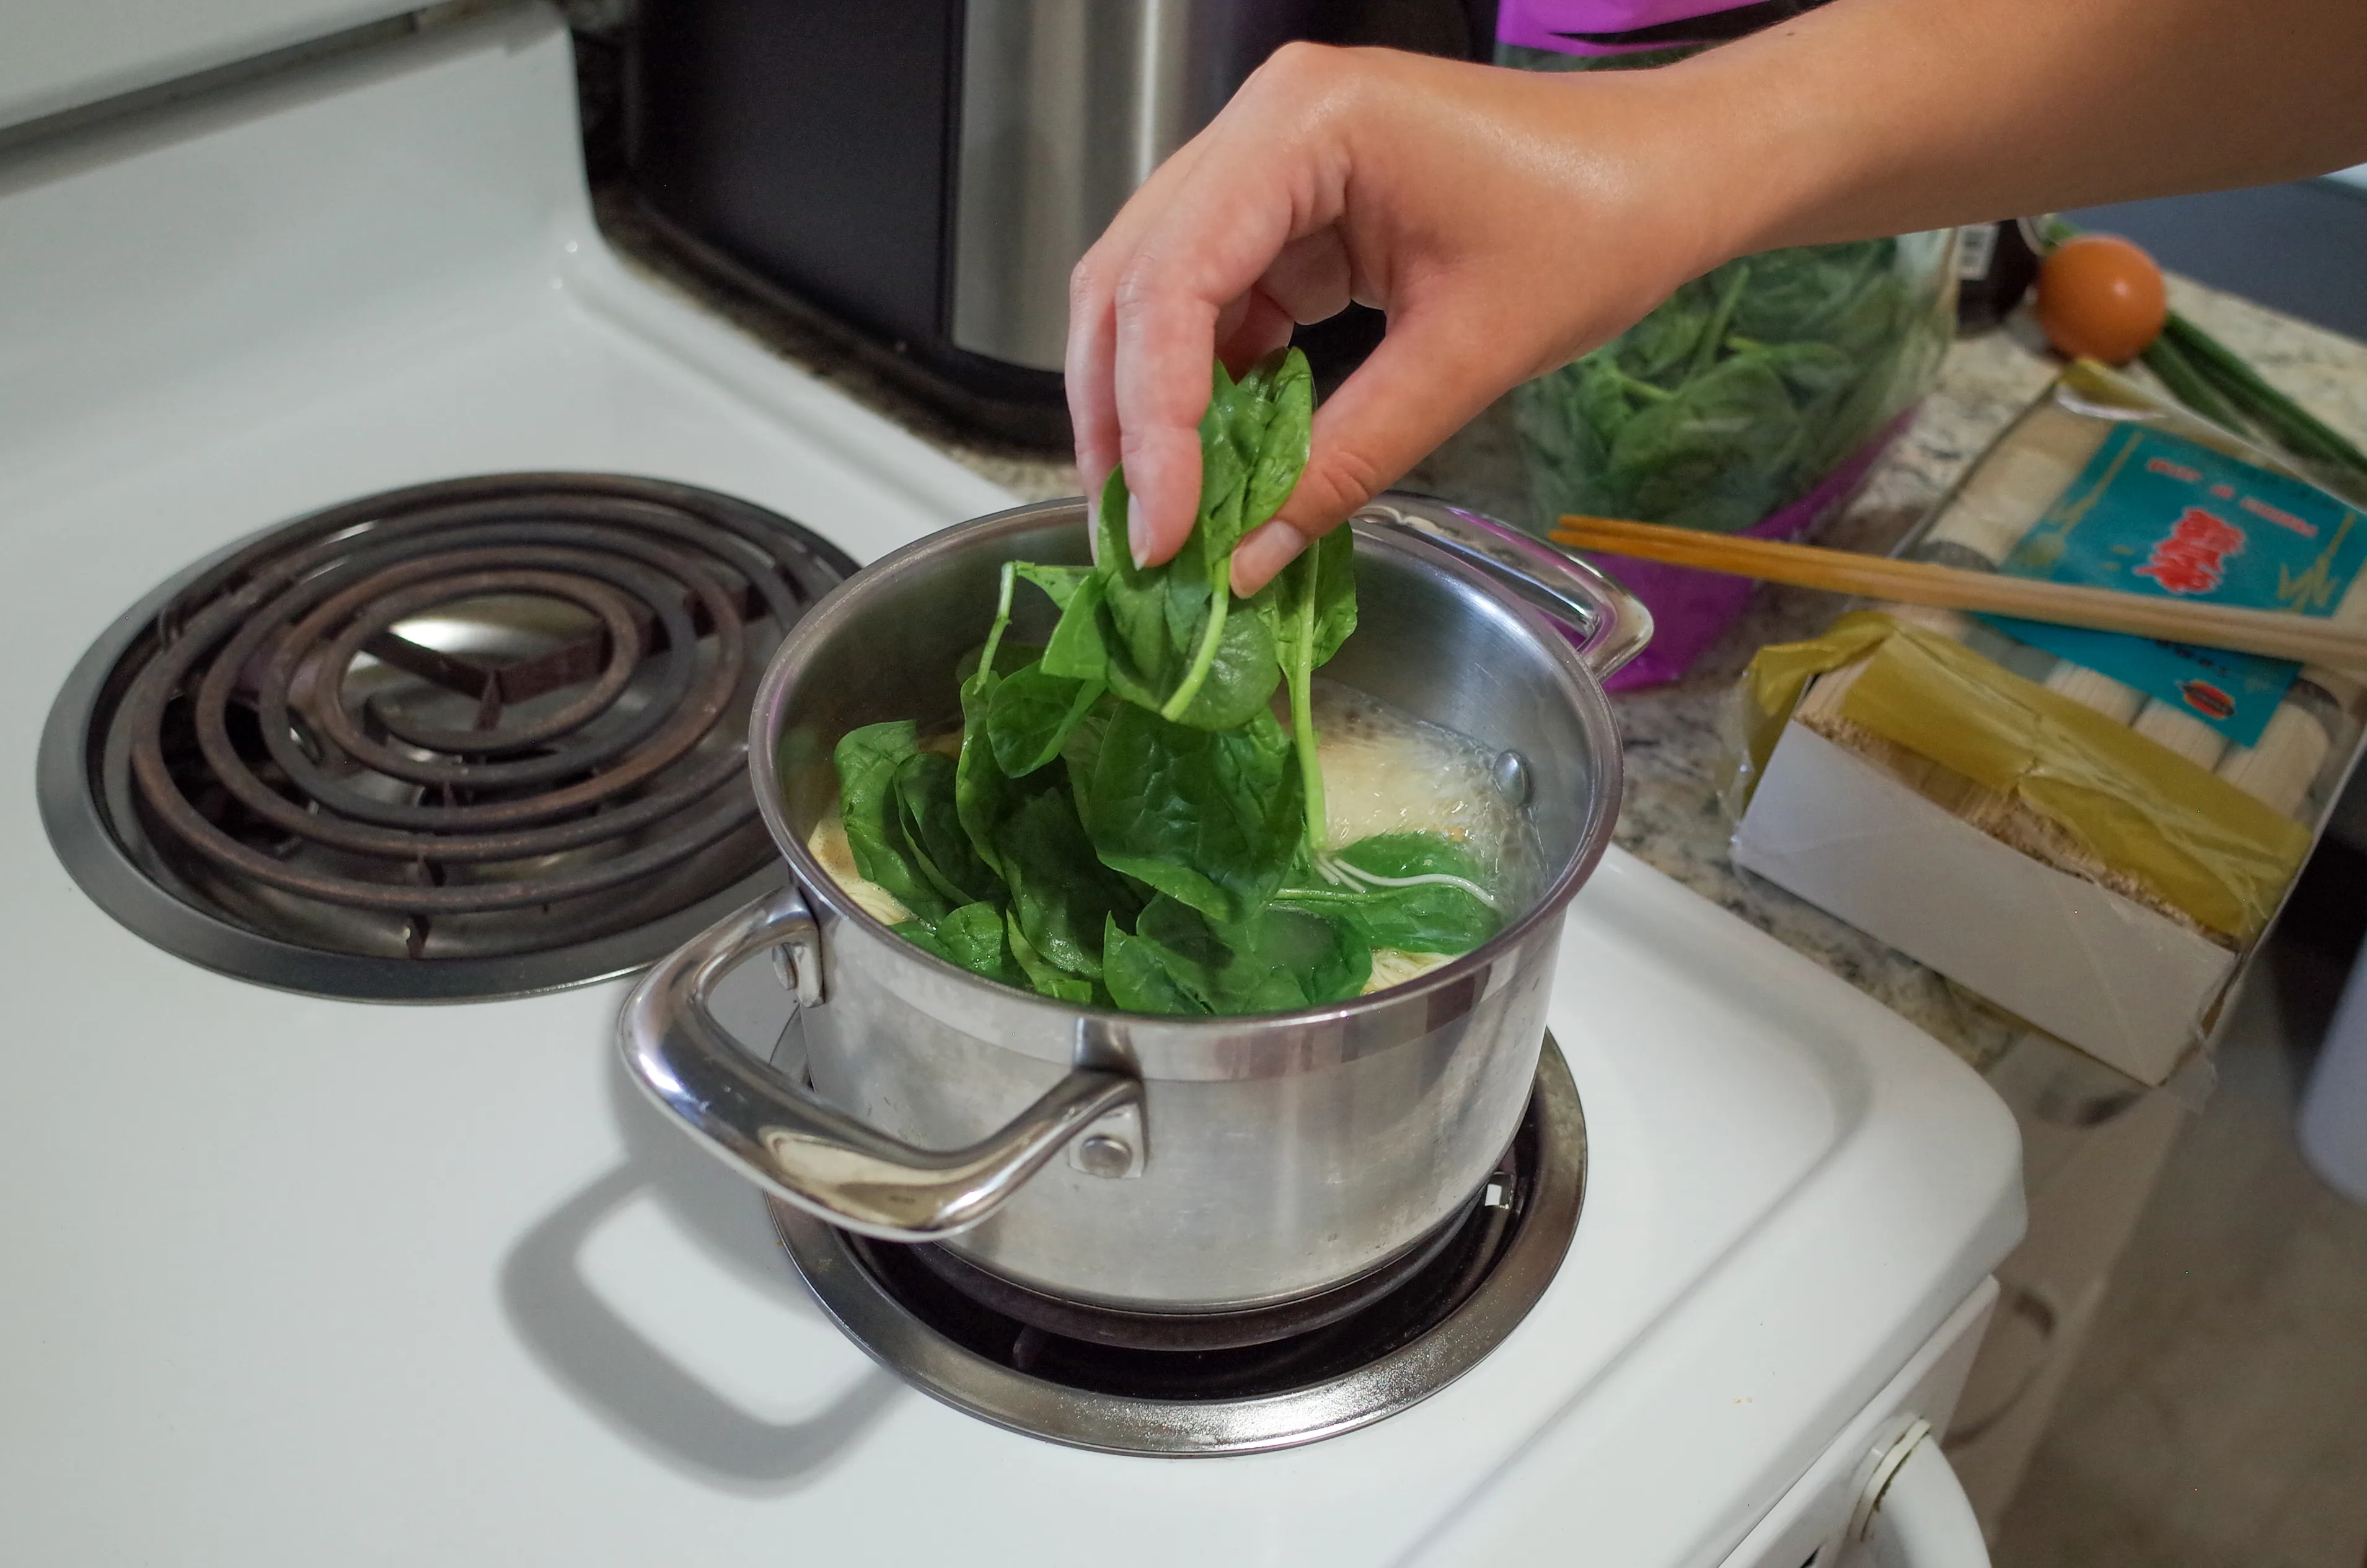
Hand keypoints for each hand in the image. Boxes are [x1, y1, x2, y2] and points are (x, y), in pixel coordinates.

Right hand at [1064, 44, 1727, 593]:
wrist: (1666, 173)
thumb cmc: (1595, 227)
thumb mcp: (1468, 356)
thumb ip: (1347, 460)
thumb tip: (1249, 561)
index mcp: (1304, 125)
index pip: (1173, 280)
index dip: (1152, 418)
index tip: (1163, 529)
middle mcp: (1262, 126)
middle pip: (1131, 280)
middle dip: (1122, 418)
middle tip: (1136, 536)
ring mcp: (1268, 164)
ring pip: (1153, 295)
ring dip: (1149, 409)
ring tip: (1163, 514)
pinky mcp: (1288, 209)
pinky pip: (1211, 304)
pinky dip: (1205, 389)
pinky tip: (1218, 463)